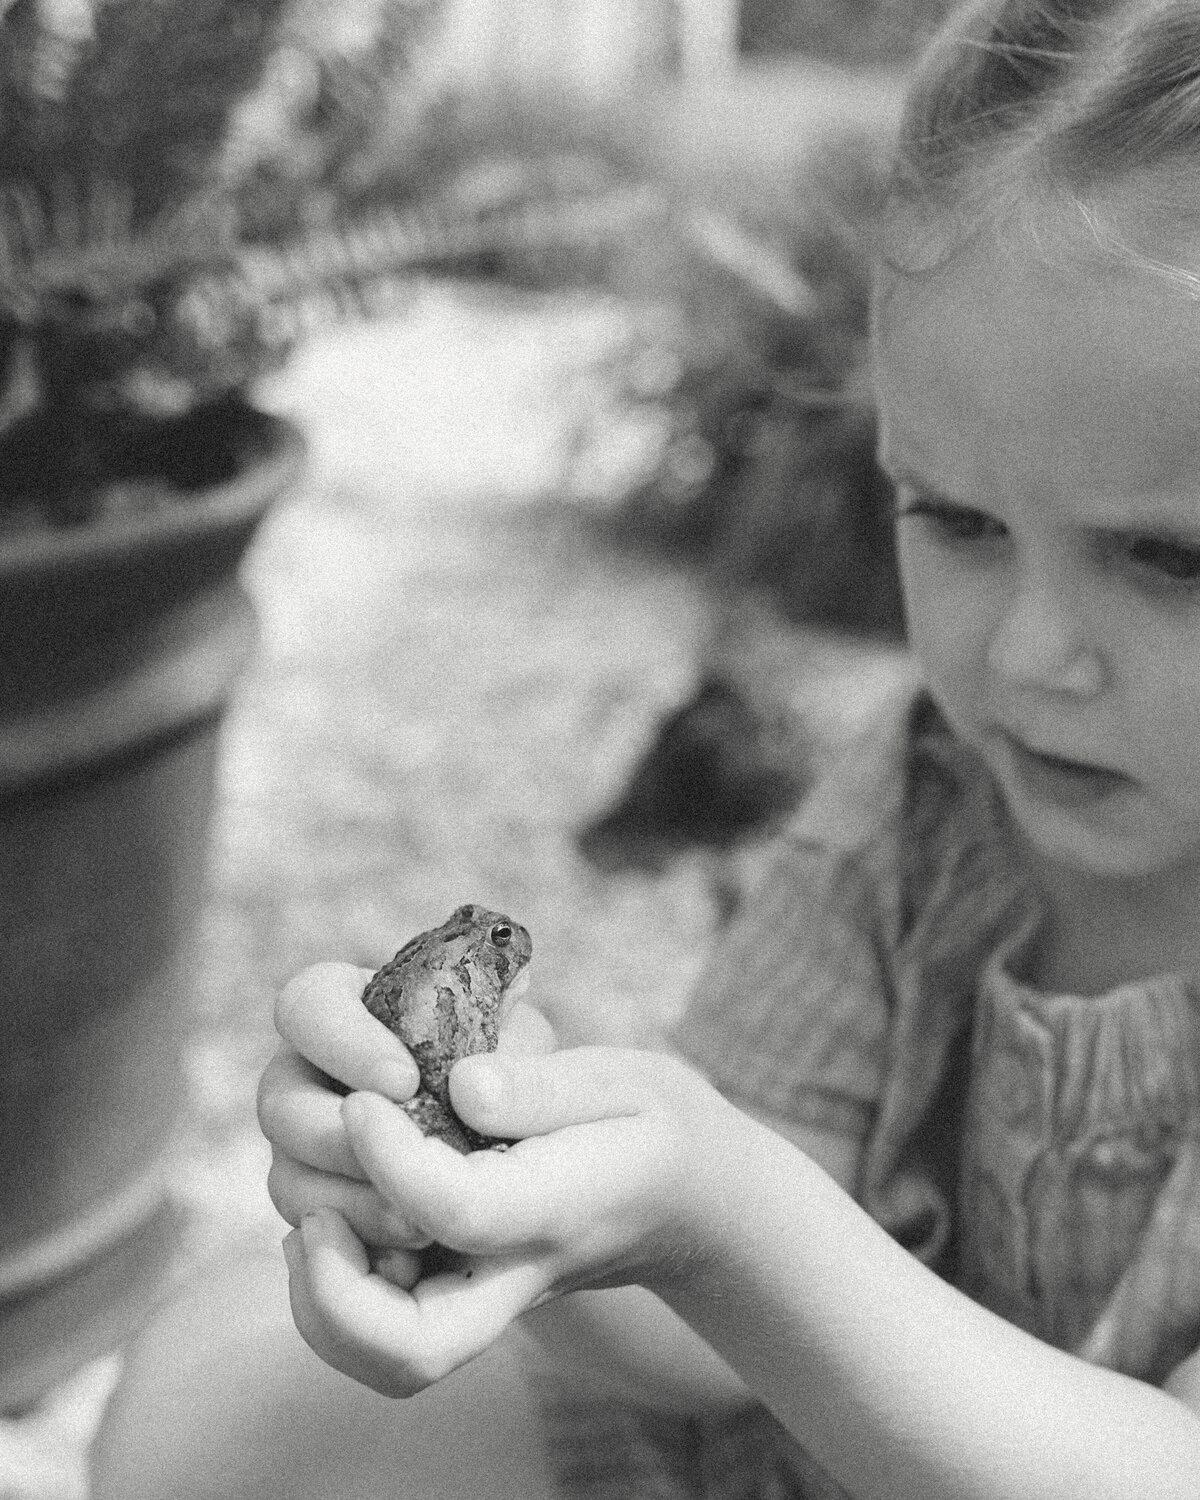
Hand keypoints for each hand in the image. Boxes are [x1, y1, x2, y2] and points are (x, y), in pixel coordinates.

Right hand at [257, 961, 556, 1259]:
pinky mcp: (323, 1210)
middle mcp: (311, 1076)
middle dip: (336, 1134)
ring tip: (418, 1221)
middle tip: (407, 1158)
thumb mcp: (531, 1057)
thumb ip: (518, 1059)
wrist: (533, 1153)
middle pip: (278, 1101)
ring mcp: (309, 1149)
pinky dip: (356, 1247)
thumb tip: (472, 1089)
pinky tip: (410, 1259)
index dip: (341, 1041)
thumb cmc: (523, 1084)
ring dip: (348, 1200)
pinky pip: (314, 1234)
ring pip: (287, 1177)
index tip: (405, 1079)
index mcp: (348, 1009)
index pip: (306, 1004)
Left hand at [279, 1045, 739, 1396]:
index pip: (459, 1210)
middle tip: (316, 1218)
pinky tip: (326, 1223)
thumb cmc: (645, 1124)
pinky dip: (331, 1298)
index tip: (367, 1099)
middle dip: (337, 1294)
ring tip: (316, 1217)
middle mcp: (512, 1273)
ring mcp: (480, 1298)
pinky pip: (377, 1334)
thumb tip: (462, 1087)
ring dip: (323, 1294)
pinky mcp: (453, 1297)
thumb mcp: (620, 1080)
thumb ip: (545, 1087)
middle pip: (411, 1348)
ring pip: (385, 1357)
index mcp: (556, 1210)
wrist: (680, 1196)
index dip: (392, 1159)